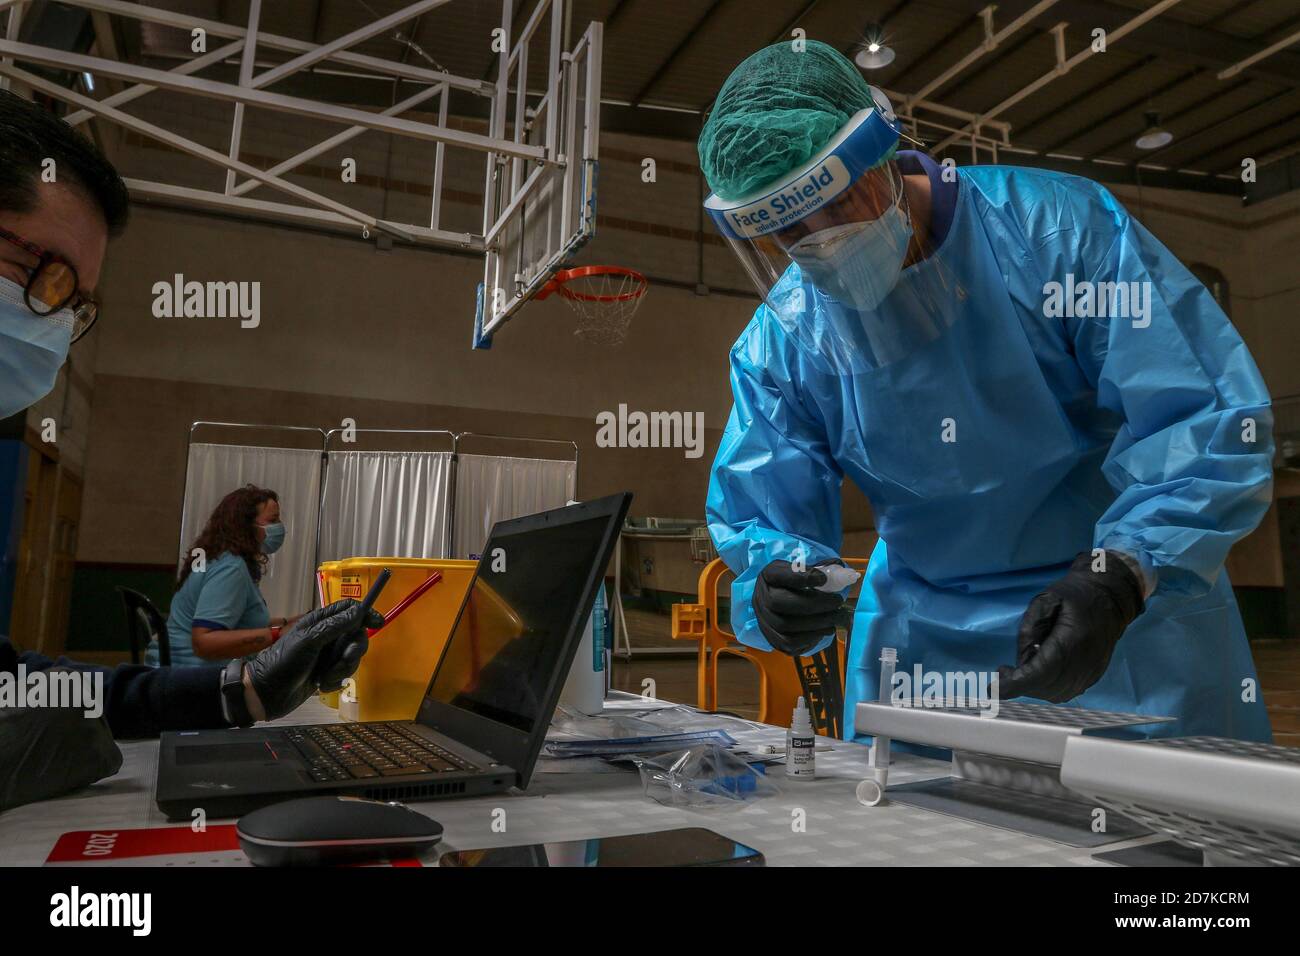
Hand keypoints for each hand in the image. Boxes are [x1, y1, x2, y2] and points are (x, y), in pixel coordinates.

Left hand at [242, 599, 383, 720]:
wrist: (266, 694)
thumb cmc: (284, 662)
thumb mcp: (309, 641)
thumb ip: (335, 626)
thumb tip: (359, 611)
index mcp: (320, 622)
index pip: (349, 609)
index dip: (365, 613)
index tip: (378, 623)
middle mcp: (326, 636)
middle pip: (356, 635)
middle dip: (353, 650)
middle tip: (343, 659)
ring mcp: (327, 655)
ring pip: (352, 657)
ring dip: (342, 669)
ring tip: (324, 678)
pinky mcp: (327, 673)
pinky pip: (344, 673)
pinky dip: (335, 680)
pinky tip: (321, 685)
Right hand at [753, 559, 846, 656]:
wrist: (778, 602)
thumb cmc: (795, 585)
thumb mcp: (802, 570)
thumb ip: (820, 569)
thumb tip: (846, 575)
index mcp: (768, 576)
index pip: (778, 575)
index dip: (800, 577)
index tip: (823, 578)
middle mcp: (760, 598)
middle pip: (780, 602)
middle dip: (814, 603)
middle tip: (837, 601)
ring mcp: (764, 621)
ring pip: (786, 625)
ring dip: (816, 623)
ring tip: (836, 618)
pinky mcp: (772, 639)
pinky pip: (788, 643)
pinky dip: (810, 638)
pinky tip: (825, 629)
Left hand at [998, 552, 1144, 702]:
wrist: (1110, 597)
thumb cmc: (1074, 595)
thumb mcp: (1045, 600)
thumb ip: (1029, 628)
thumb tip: (1021, 660)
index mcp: (1072, 640)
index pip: (1041, 672)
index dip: (1016, 684)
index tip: (994, 687)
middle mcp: (1085, 662)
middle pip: (1047, 687)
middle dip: (1020, 685)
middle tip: (1003, 672)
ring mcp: (1092, 672)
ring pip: (1056, 694)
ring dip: (1033, 689)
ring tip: (1019, 672)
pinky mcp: (1093, 676)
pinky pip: (1067, 692)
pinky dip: (1047, 689)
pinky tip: (1037, 674)